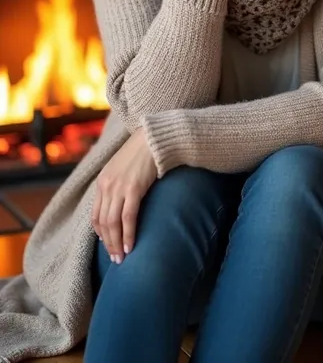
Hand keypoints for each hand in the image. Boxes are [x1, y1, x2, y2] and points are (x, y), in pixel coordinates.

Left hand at [92, 127, 155, 263]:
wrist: (153, 138)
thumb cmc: (140, 153)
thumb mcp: (121, 168)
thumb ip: (116, 184)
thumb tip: (119, 203)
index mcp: (102, 182)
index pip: (96, 214)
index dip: (100, 233)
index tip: (108, 244)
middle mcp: (107, 186)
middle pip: (103, 222)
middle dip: (108, 243)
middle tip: (115, 258)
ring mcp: (119, 187)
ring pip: (113, 223)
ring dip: (117, 243)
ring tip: (122, 258)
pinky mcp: (134, 189)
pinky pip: (128, 218)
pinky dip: (128, 235)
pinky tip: (131, 246)